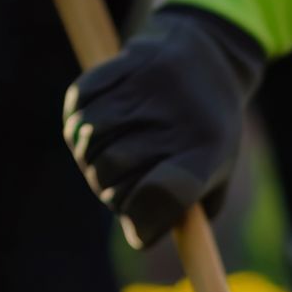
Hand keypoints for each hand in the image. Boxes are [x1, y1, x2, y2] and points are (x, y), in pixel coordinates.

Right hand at [63, 7, 264, 249]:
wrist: (208, 57)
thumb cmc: (209, 132)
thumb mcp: (216, 174)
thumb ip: (183, 214)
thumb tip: (139, 234)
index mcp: (207, 153)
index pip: (162, 195)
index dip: (144, 220)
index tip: (142, 226)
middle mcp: (174, 121)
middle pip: (114, 180)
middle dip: (114, 195)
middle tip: (129, 185)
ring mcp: (141, 93)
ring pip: (89, 150)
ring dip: (94, 164)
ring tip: (117, 155)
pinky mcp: (112, 72)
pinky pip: (75, 117)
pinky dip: (80, 130)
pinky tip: (105, 125)